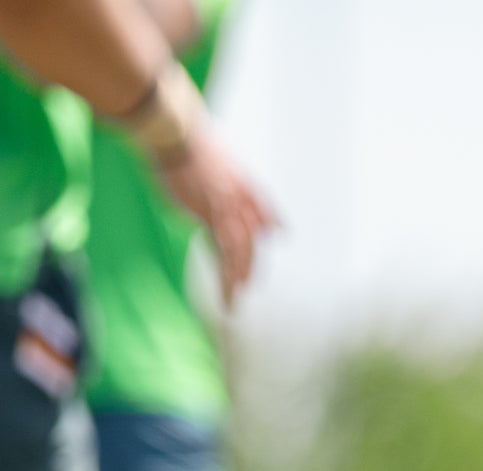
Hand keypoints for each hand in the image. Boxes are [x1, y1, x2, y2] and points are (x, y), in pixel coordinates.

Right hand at [156, 115, 275, 301]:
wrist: (174, 130)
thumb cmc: (178, 133)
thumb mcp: (202, 147)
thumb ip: (211, 166)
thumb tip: (197, 168)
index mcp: (239, 178)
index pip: (261, 204)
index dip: (270, 220)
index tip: (278, 232)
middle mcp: (240, 197)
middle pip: (252, 236)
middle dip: (251, 261)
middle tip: (249, 283)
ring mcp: (229, 208)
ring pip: (241, 251)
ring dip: (239, 277)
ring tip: (236, 299)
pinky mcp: (213, 217)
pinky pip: (226, 256)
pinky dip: (228, 277)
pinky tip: (230, 293)